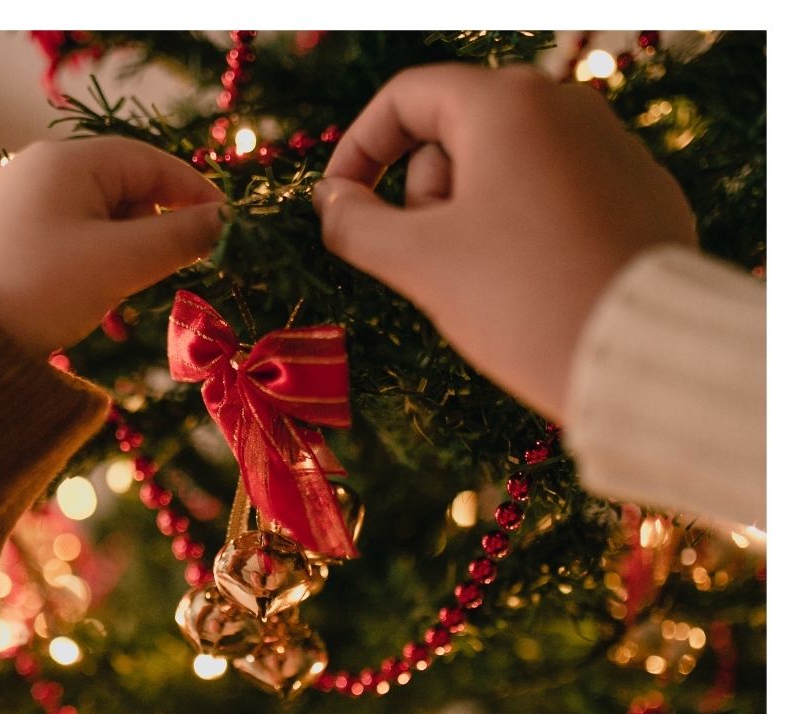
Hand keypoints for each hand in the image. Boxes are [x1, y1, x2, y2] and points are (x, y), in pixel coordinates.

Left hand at [0, 136, 224, 352]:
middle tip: (182, 266)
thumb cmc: (46, 290)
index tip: (227, 225)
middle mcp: (39, 169)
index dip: (194, 191)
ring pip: (100, 215)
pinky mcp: (11, 236)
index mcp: (65, 160)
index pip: (149, 161)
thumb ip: (181, 237)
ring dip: (130, 249)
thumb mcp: (122, 262)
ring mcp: (20, 202)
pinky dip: (100, 259)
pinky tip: (102, 296)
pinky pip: (74, 235)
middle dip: (159, 226)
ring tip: (133, 289)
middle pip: (124, 187)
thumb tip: (225, 222)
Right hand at [313, 64, 695, 420]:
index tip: (340, 206)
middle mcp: (567, 106)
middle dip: (425, 197)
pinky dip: (527, 232)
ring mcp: (614, 148)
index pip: (406, 97)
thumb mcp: (419, 263)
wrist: (640, 355)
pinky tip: (536, 286)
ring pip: (508, 169)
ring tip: (489, 283)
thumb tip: (331, 202)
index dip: (359, 150)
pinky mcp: (642, 194)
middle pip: (457, 133)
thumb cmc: (519, 300)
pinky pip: (558, 197)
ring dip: (473, 219)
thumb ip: (355, 224)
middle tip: (432, 263)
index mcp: (507, 104)